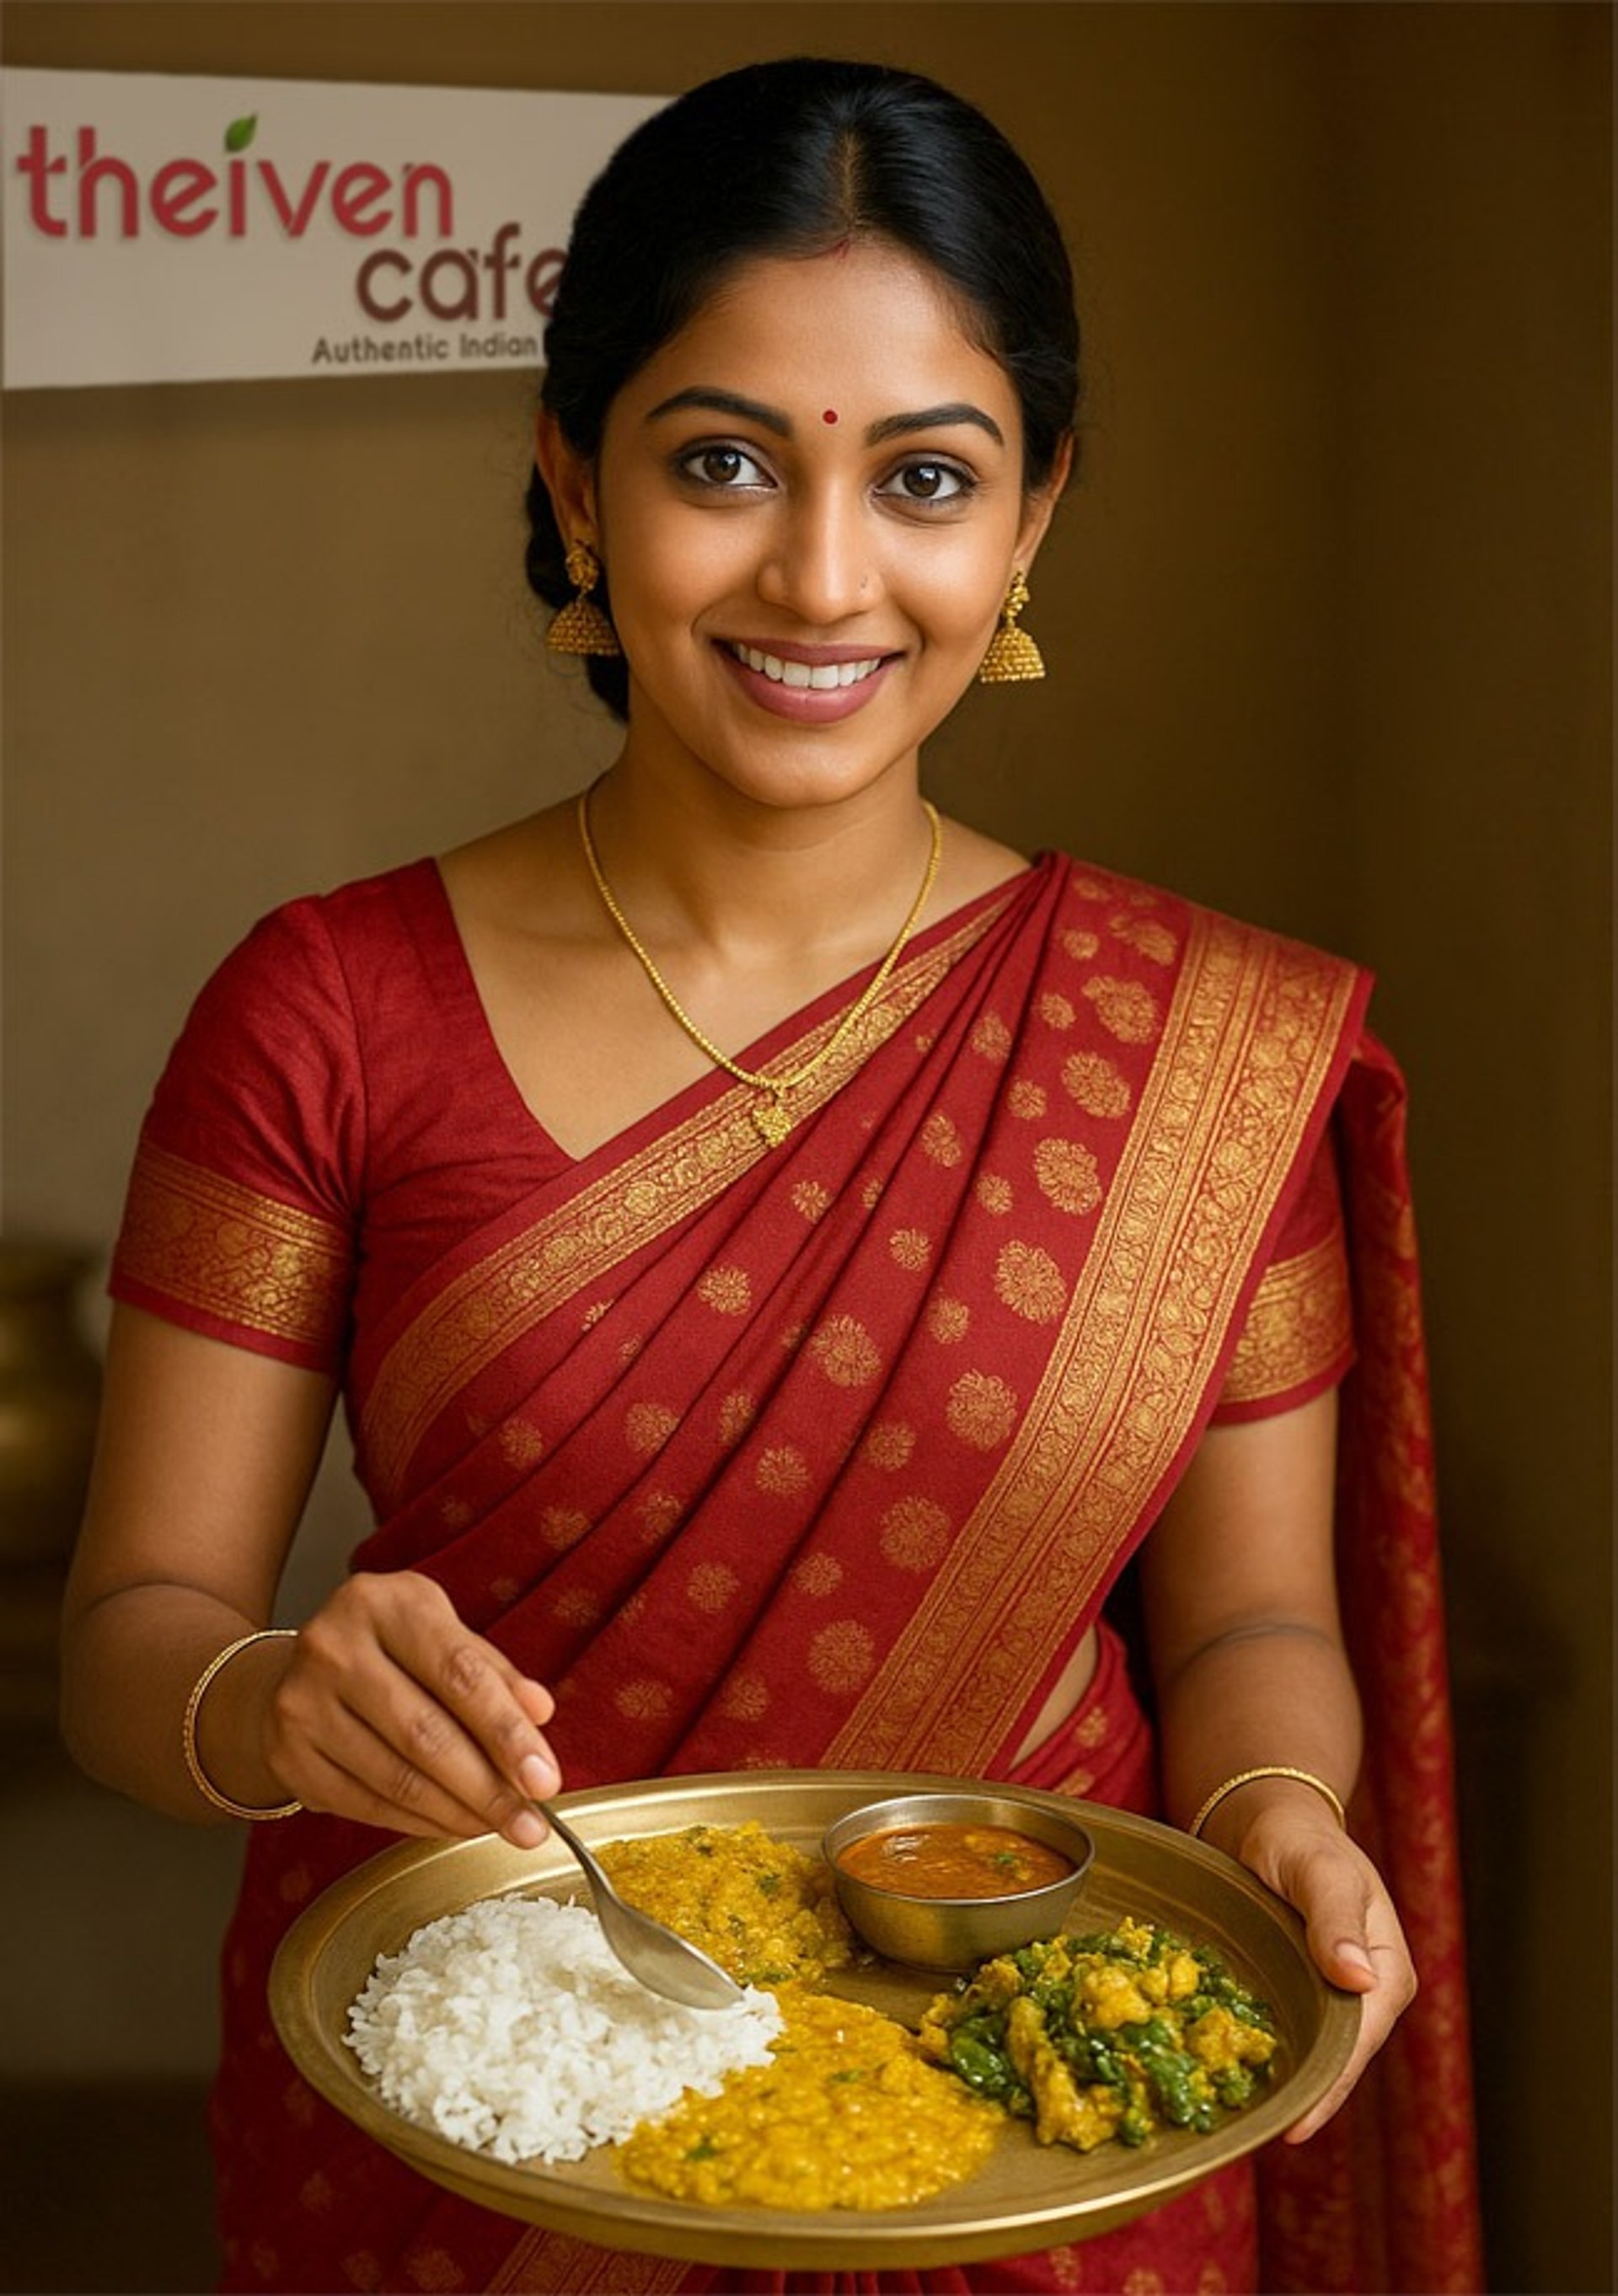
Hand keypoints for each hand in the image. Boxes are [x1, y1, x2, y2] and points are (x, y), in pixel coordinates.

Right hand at [251, 1571, 561, 1850]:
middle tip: (530, 1825)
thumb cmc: (389, 1652)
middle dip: (488, 1789)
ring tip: (499, 1827)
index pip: (459, 1672)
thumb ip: (493, 1672)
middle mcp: (334, 1646)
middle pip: (426, 1734)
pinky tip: (451, 1825)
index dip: (507, 1732)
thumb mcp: (442, 1636)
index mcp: (386, 1603)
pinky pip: (365, 1804)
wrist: (295, 1672)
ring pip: (396, 1777)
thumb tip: (540, 1712)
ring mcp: (302, 1702)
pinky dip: (418, 1824)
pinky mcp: (288, 1755)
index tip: (545, 1779)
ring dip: (458, 1814)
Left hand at [1231, 1792, 1416, 2140]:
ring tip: (1243, 2121)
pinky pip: (1291, 2033)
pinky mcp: (1302, 1992)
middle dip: (1306, 2097)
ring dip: (1285, 2082)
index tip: (1295, 2125)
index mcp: (1387, 1969)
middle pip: (1339, 2057)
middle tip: (1258, 2134)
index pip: (1360, 2039)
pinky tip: (1236, 2079)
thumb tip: (1360, 1979)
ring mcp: (1334, 1995)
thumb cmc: (1298, 1837)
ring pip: (1314, 2051)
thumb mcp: (1318, 1868)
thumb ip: (1335, 1918)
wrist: (1269, 1819)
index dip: (1329, 2084)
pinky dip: (1269, 2056)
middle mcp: (1366, 1992)